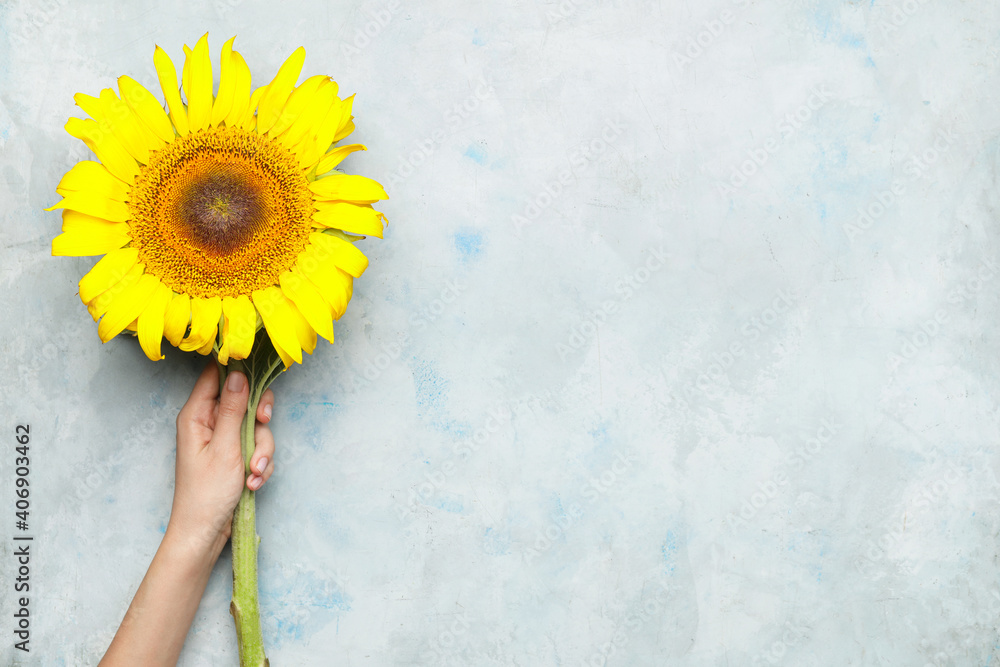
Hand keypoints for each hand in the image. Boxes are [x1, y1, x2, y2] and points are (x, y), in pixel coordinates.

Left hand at [170, 361, 275, 551]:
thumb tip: (238, 373)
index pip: (215, 375)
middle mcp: (208, 422)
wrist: (205, 533)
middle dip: (259, 417)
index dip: (238, 370)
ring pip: (255, 426)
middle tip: (265, 424)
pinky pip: (256, 447)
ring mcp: (222, 440)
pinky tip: (253, 482)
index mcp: (196, 415)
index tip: (259, 376)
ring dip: (262, 449)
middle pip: (244, 398)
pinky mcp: (234, 456)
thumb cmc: (207, 493)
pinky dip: (260, 464)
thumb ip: (233, 409)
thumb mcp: (225, 448)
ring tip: (255, 472)